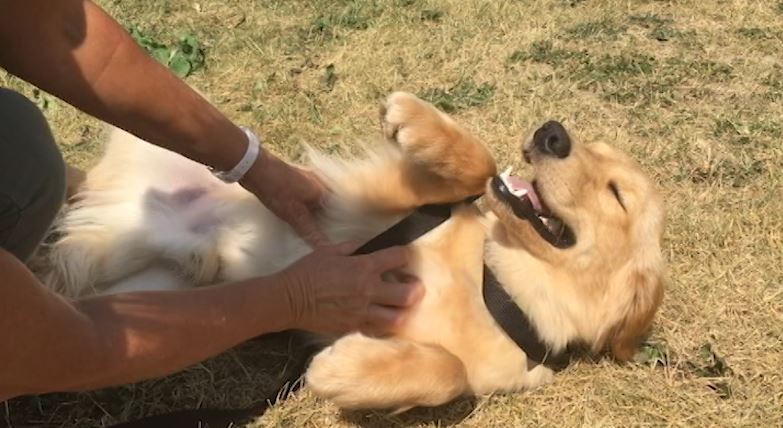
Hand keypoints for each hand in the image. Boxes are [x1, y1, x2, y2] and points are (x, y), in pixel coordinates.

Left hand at [241, 150, 327, 246]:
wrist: (255, 168)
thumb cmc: (277, 190)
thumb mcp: (294, 215)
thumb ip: (310, 232)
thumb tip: (325, 248)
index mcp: (324, 190)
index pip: (337, 212)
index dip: (334, 226)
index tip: (330, 239)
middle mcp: (320, 183)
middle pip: (327, 208)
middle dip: (322, 221)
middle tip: (318, 237)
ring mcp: (308, 180)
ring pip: (315, 203)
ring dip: (312, 215)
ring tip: (308, 229)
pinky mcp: (295, 181)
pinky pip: (305, 198)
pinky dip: (304, 208)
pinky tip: (297, 217)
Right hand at [280, 242, 424, 334]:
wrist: (288, 299)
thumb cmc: (307, 271)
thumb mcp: (329, 250)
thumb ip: (353, 247)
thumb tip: (369, 246)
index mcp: (363, 267)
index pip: (399, 258)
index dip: (405, 255)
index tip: (403, 257)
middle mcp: (368, 291)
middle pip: (408, 294)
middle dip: (415, 288)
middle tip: (411, 285)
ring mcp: (362, 312)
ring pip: (398, 318)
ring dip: (402, 310)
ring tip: (398, 305)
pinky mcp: (353, 328)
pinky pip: (377, 329)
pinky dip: (381, 323)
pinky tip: (379, 316)